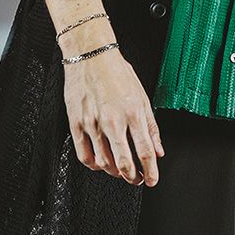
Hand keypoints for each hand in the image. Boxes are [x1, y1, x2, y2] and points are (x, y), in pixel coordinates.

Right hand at [63, 48, 164, 186]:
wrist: (90, 55)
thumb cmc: (116, 71)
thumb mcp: (142, 96)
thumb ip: (151, 125)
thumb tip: (158, 149)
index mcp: (133, 112)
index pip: (145, 152)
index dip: (150, 171)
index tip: (152, 179)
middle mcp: (113, 121)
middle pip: (124, 163)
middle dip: (133, 177)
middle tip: (137, 179)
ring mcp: (93, 124)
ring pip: (104, 163)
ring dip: (115, 172)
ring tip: (121, 171)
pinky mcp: (76, 123)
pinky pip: (84, 155)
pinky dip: (94, 165)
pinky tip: (101, 163)